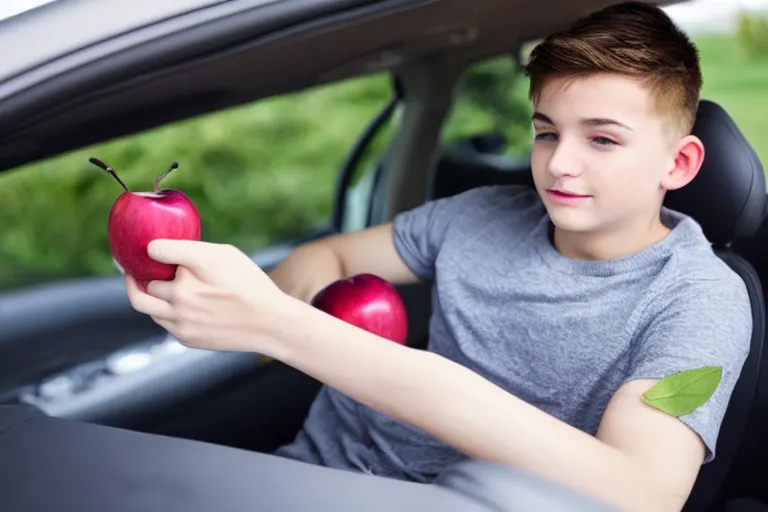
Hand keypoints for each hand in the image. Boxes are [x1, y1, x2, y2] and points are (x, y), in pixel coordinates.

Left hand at [124, 239, 293, 353]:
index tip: (148, 247)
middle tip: (136, 270)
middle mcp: (179, 301)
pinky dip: (165, 313)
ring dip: (147, 296)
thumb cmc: (249, 285)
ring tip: (151, 287)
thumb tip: (154, 248)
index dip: (149, 248)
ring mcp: (181, 323)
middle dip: (139, 276)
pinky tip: (178, 304)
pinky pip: (165, 324)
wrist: (269, 324)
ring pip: (148, 308)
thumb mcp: (223, 255)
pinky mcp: (186, 339)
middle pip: (143, 286)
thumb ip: (187, 249)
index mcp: (187, 275)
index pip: (154, 253)